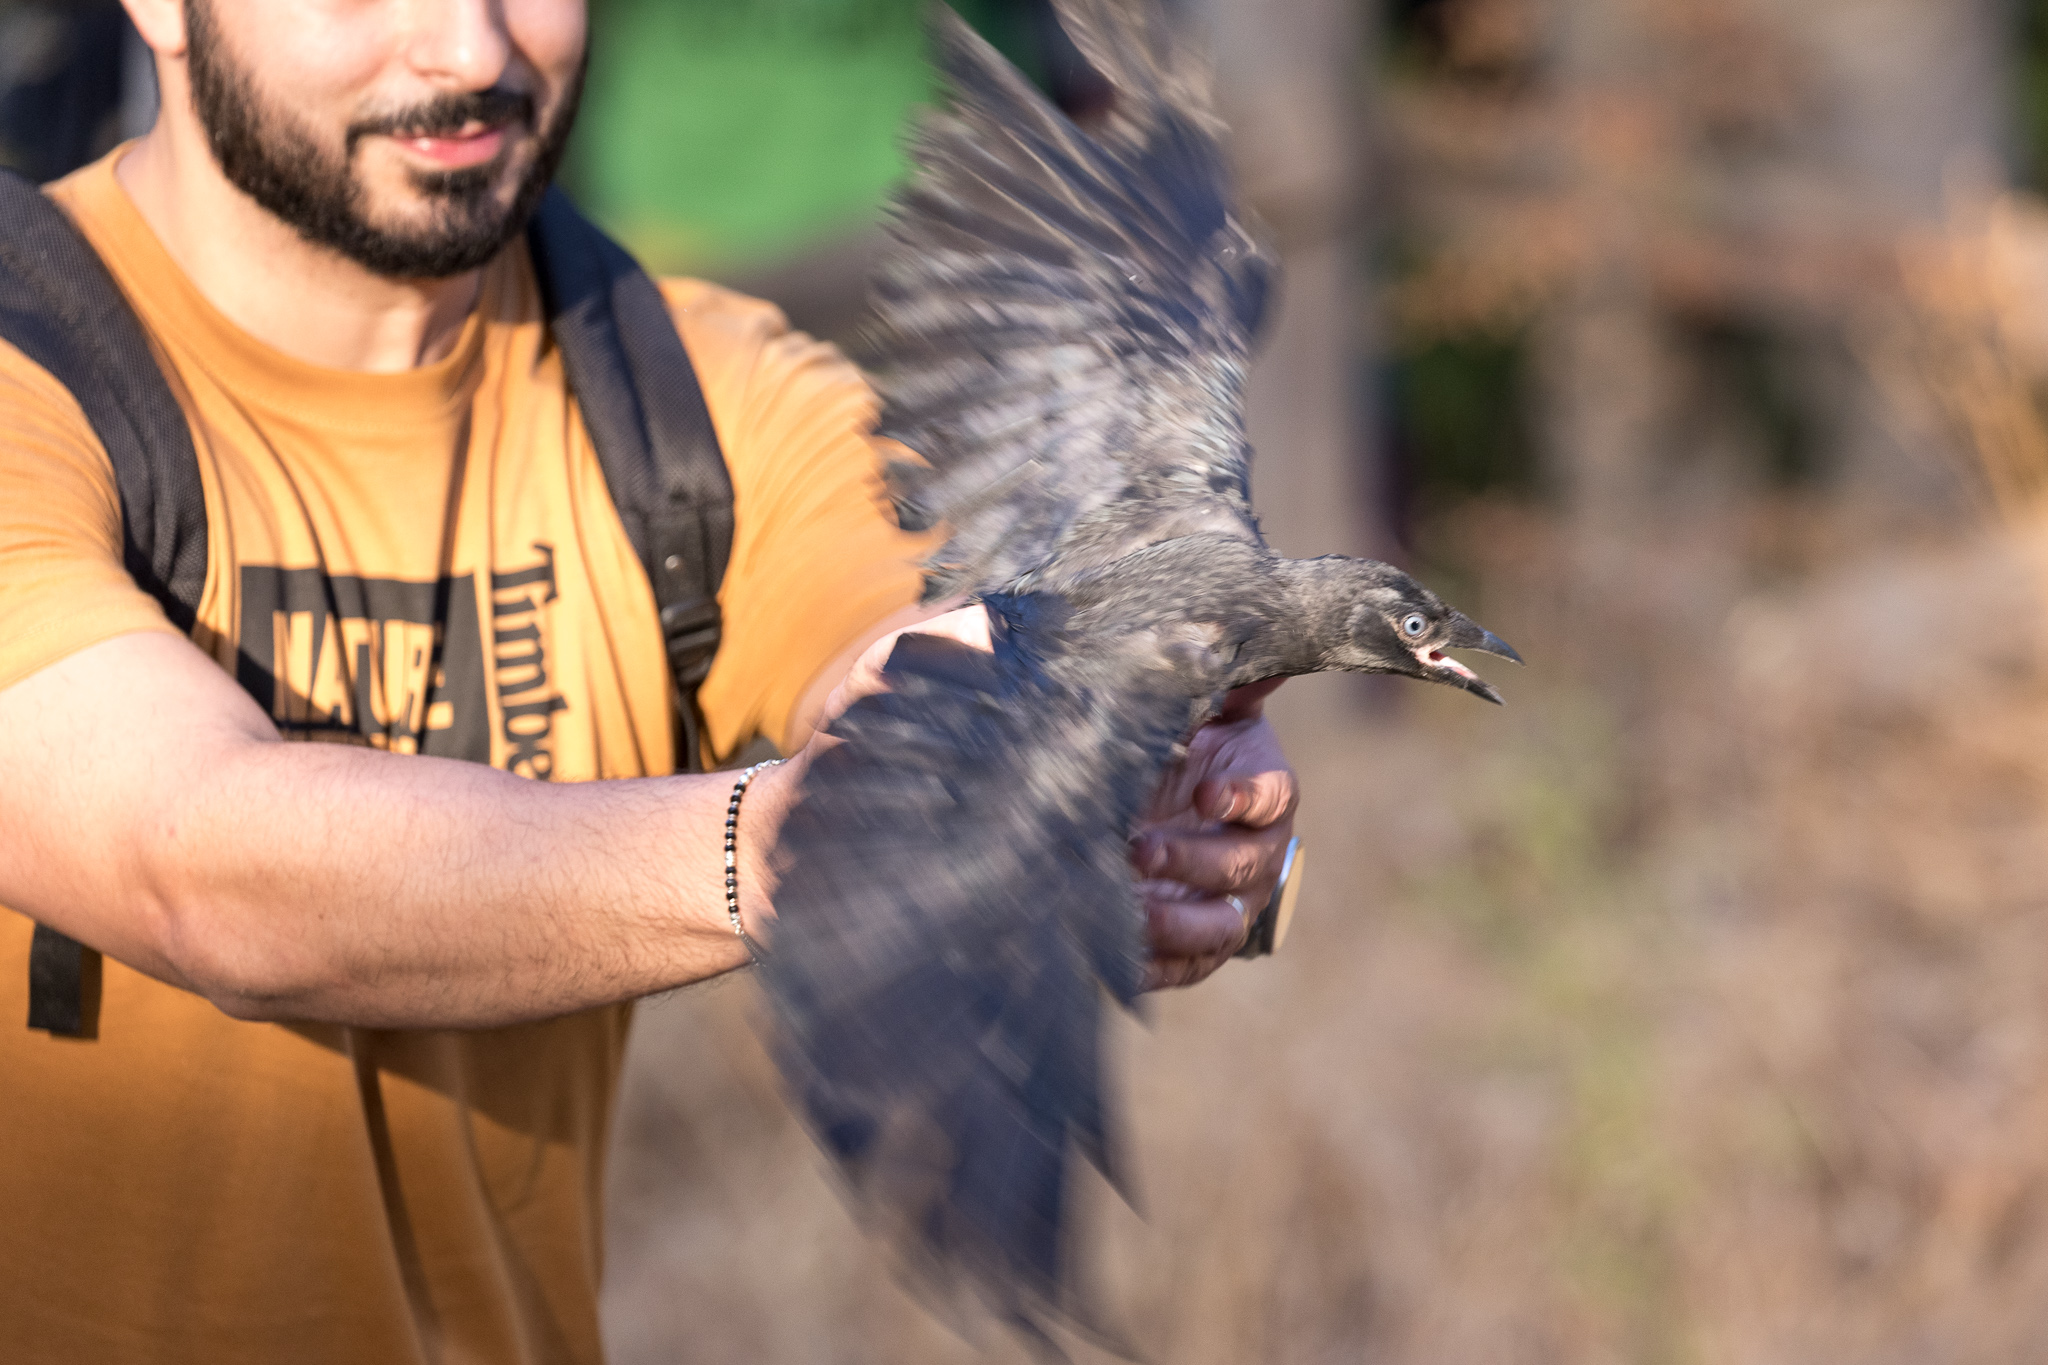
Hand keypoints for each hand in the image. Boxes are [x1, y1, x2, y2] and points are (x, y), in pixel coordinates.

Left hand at [1131, 678, 1297, 989]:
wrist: (1159, 807)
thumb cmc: (1182, 750)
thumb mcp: (1199, 714)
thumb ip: (1222, 686)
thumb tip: (1265, 652)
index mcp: (1265, 794)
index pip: (1272, 796)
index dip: (1243, 797)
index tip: (1205, 792)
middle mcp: (1256, 855)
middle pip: (1241, 867)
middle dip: (1192, 860)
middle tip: (1139, 850)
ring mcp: (1227, 906)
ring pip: (1219, 928)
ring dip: (1177, 924)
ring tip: (1129, 911)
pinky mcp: (1193, 946)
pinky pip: (1184, 968)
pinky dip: (1155, 967)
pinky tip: (1117, 956)